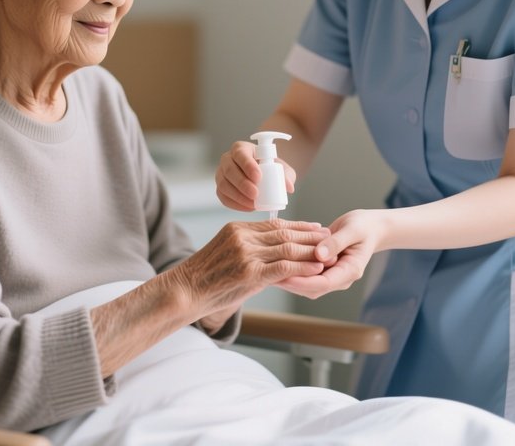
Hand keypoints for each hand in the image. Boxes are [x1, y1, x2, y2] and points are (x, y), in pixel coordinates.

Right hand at [173, 219, 327, 320]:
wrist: (184, 291)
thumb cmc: (203, 278)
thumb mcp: (225, 253)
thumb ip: (248, 249)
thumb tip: (274, 254)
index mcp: (237, 228)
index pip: (275, 224)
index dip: (298, 226)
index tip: (315, 227)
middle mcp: (243, 237)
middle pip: (285, 233)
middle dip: (310, 235)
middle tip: (329, 236)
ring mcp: (246, 254)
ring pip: (288, 248)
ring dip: (311, 251)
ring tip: (328, 253)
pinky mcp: (250, 273)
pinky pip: (284, 267)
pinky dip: (303, 267)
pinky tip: (316, 269)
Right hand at [215, 141, 295, 210]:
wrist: (261, 175)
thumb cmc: (269, 167)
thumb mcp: (280, 168)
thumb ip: (286, 175)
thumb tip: (289, 187)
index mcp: (240, 148)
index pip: (240, 154)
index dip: (247, 165)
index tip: (259, 177)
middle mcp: (227, 159)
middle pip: (229, 170)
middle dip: (242, 183)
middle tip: (256, 194)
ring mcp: (221, 174)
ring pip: (223, 184)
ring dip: (238, 196)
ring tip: (253, 204)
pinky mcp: (220, 188)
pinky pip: (223, 197)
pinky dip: (235, 204)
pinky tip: (247, 207)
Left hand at [277, 209, 383, 298]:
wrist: (369, 228)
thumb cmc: (363, 227)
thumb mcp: (352, 230)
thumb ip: (335, 243)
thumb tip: (319, 254)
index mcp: (349, 271)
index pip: (324, 283)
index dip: (303, 281)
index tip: (285, 276)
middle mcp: (339, 277)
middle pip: (312, 287)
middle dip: (291, 283)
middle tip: (269, 275)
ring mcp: (330, 274)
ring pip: (306, 283)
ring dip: (288, 277)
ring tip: (269, 269)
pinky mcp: (322, 268)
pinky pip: (306, 272)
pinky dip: (292, 267)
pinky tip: (277, 260)